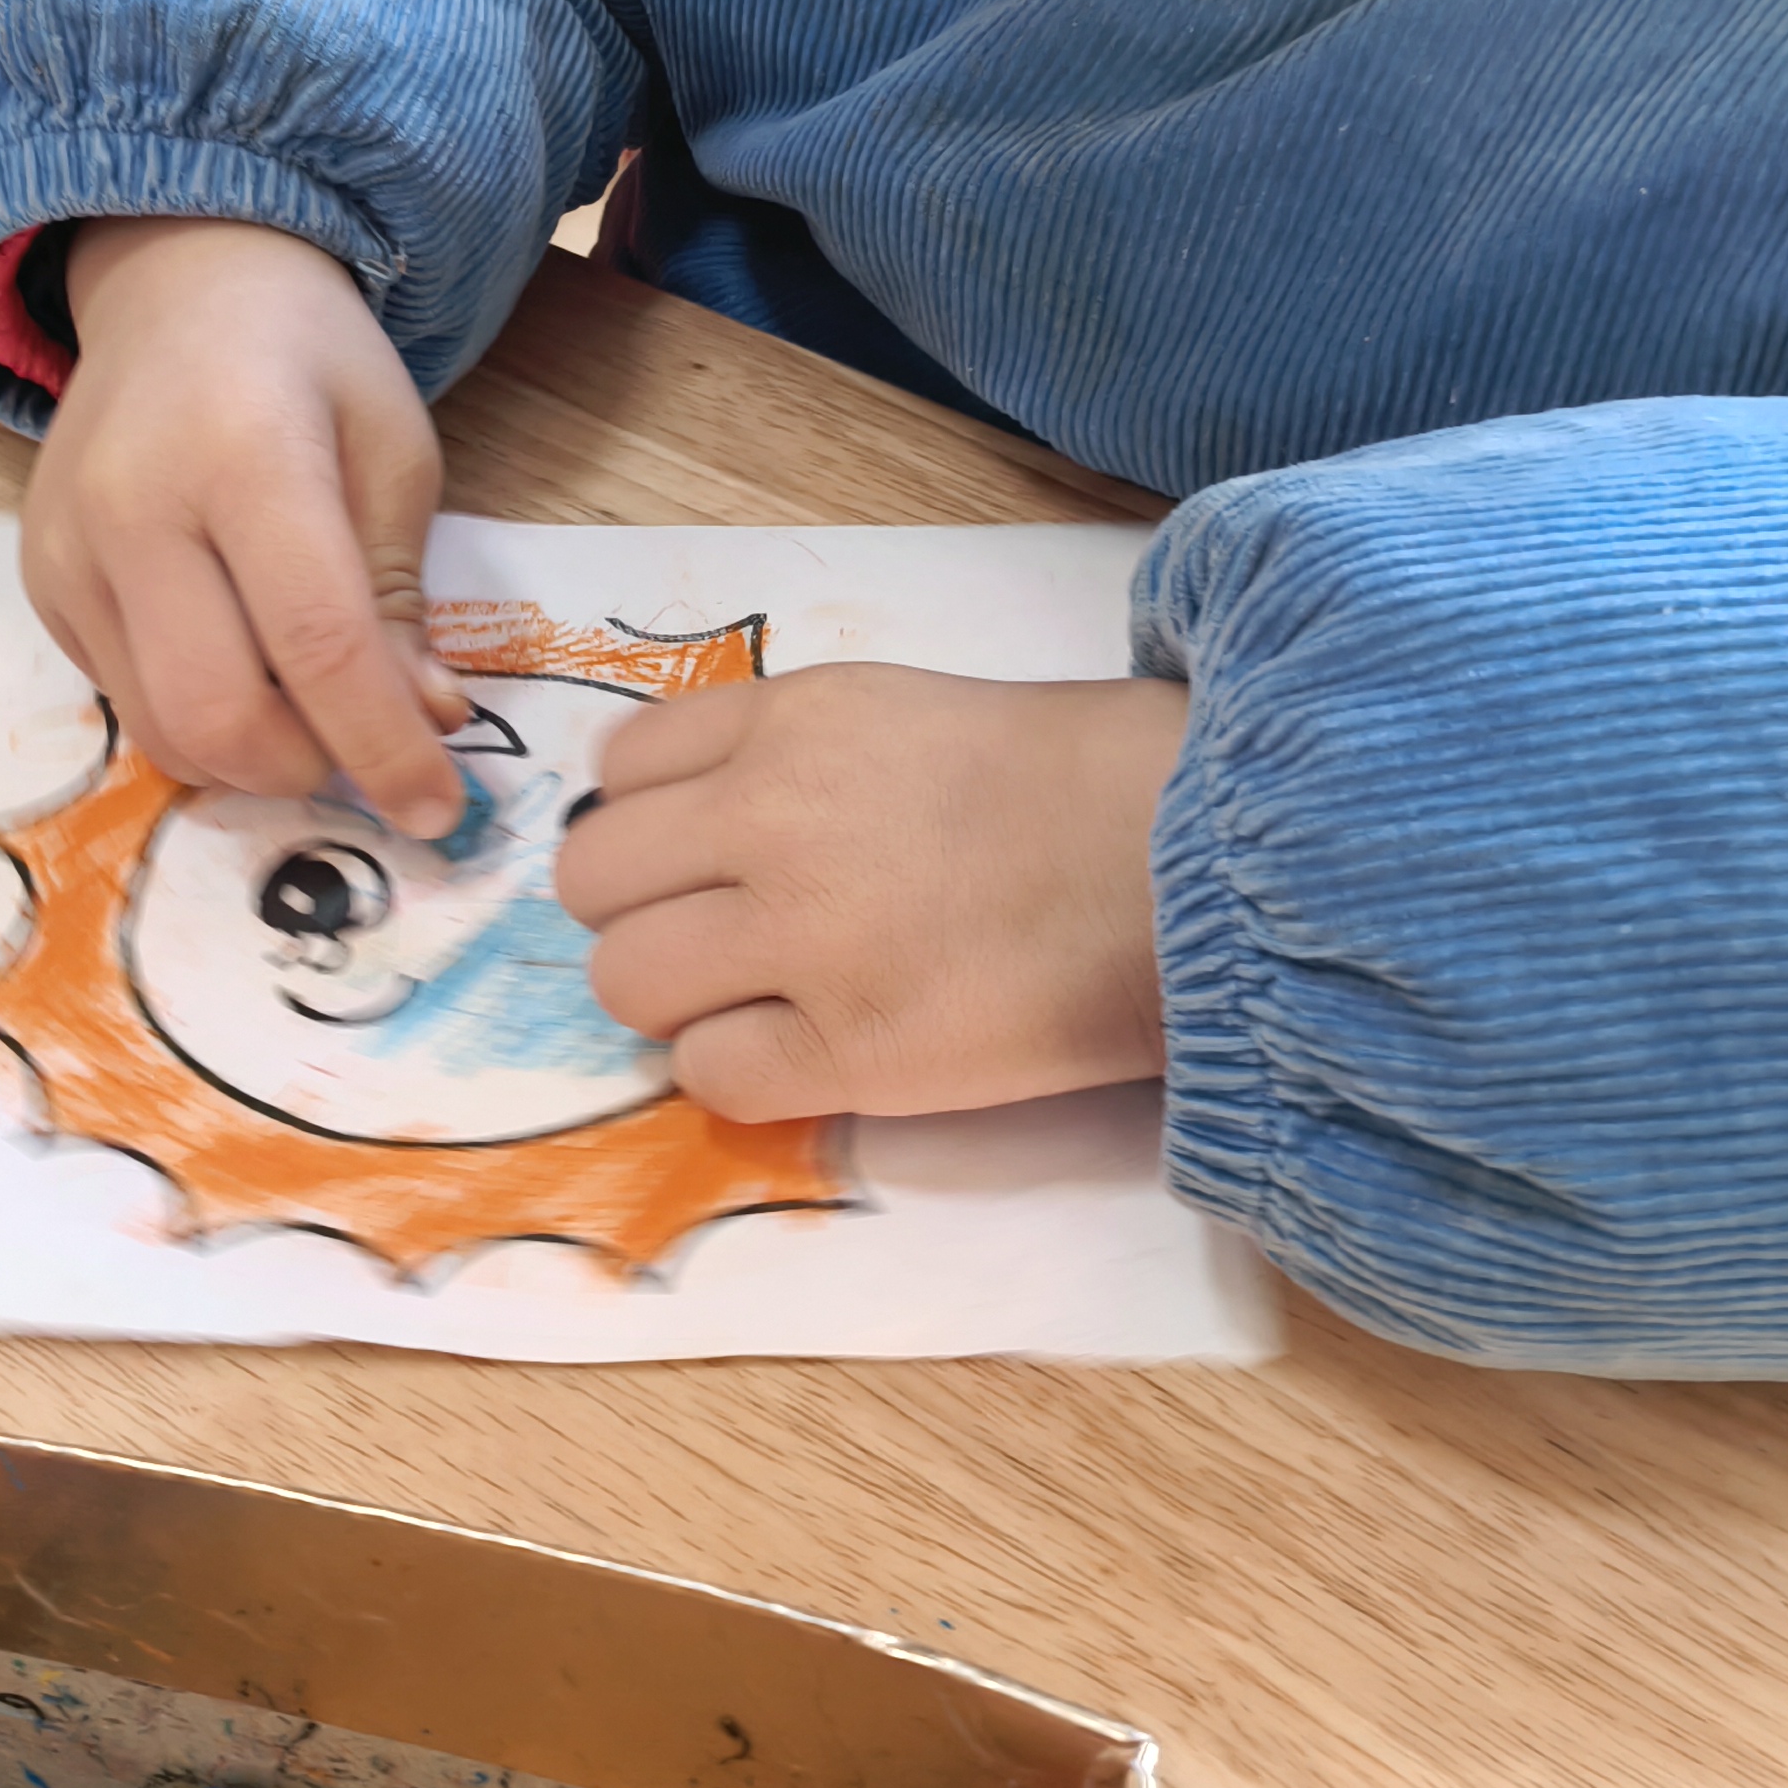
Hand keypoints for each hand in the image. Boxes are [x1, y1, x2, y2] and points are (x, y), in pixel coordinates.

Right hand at [21, 217, 469, 836]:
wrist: (178, 286)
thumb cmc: (310, 362)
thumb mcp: (394, 451)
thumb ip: (401, 594)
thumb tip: (425, 723)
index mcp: (245, 454)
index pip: (318, 643)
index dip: (384, 747)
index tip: (440, 812)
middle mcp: (133, 507)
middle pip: (219, 712)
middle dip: (311, 769)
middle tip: (369, 752)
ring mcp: (69, 551)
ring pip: (163, 729)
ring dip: (254, 758)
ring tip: (312, 708)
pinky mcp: (40, 583)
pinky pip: (124, 699)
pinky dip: (198, 717)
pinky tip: (241, 660)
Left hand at [556, 666, 1184, 1121]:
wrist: (1193, 857)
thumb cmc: (1076, 780)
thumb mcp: (908, 711)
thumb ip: (792, 754)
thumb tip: (687, 825)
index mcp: (791, 718)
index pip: (621, 770)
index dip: (646, 824)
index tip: (692, 855)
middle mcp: (772, 816)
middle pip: (594, 884)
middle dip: (639, 915)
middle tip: (715, 940)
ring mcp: (804, 937)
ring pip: (626, 984)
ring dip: (676, 1000)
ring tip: (756, 1001)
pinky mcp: (851, 1050)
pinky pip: (709, 1076)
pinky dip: (738, 1073)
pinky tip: (805, 1052)